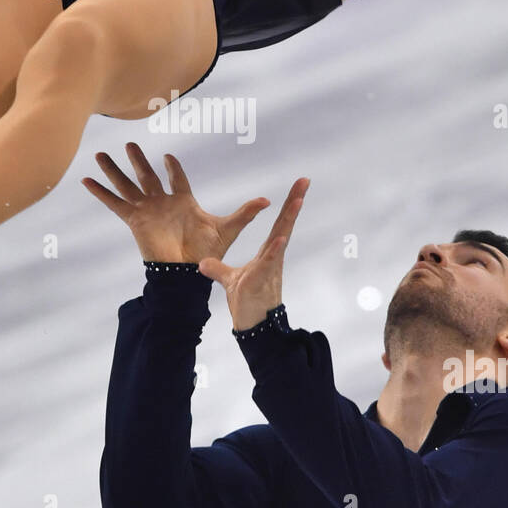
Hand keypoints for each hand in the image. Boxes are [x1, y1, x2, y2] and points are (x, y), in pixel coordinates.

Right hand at [81, 142, 269, 263]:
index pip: (177, 179)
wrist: (186, 271)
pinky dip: (100, 192)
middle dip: (139, 160)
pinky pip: (114, 203)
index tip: (168, 156)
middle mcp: (162, 203)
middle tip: (130, 143)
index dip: (172, 168)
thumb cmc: (205, 251)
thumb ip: (245, 212)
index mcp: (183, 201)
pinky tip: (86, 180)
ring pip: (127, 184)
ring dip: (114, 169)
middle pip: (146, 175)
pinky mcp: (134, 219)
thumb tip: (268, 200)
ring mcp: (146, 210)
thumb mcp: (228, 227)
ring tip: (101, 153)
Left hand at [198, 177, 308, 330]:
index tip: (297, 187)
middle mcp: (273, 257)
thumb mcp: (230, 280)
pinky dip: (274, 251)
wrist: (253, 326)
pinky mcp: (262, 279)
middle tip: (304, 181)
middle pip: (285, 224)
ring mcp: (270, 267)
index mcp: (267, 254)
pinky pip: (270, 262)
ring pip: (281, 238)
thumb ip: (218, 269)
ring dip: (289, 220)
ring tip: (297, 201)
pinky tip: (279, 239)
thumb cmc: (247, 303)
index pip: (278, 225)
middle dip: (294, 202)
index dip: (287, 206)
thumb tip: (203, 263)